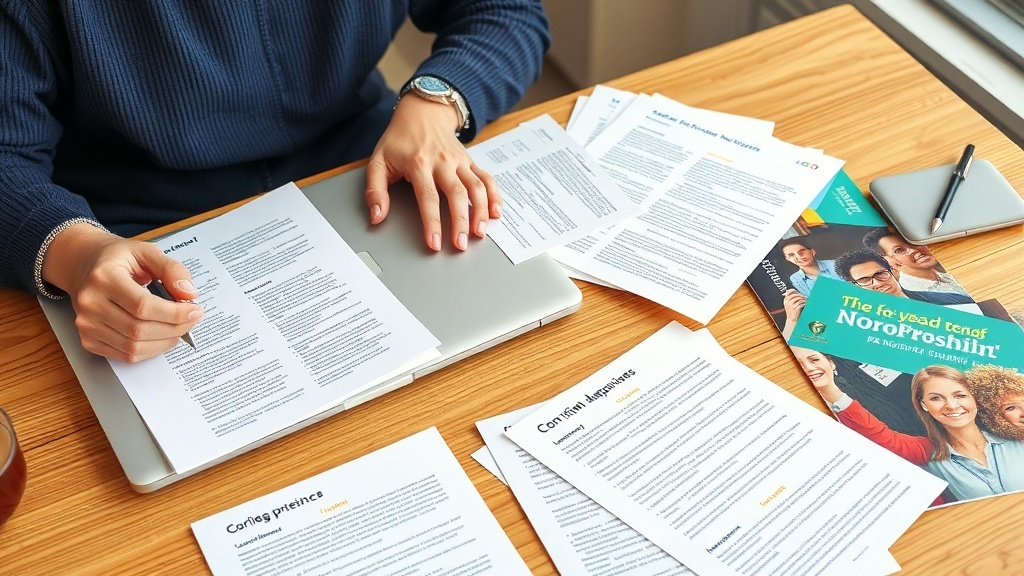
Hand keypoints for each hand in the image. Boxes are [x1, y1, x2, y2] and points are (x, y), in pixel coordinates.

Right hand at [41, 224, 203, 362]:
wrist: (83, 264)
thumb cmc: (117, 258)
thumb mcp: (146, 251)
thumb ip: (171, 270)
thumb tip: (189, 293)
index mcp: (104, 277)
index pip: (143, 306)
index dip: (174, 313)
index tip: (195, 310)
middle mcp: (90, 303)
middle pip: (139, 329)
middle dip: (174, 329)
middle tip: (191, 320)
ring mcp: (86, 325)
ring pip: (134, 347)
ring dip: (164, 342)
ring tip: (179, 328)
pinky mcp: (88, 340)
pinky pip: (125, 355)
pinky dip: (150, 350)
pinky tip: (161, 337)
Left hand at [365, 94, 499, 250]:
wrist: (422, 112)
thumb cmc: (398, 140)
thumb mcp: (378, 161)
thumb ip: (375, 190)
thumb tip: (377, 217)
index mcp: (419, 163)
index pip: (428, 197)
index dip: (432, 223)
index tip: (435, 243)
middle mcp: (442, 162)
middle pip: (456, 194)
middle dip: (460, 222)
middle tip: (461, 245)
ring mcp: (459, 161)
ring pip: (476, 187)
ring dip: (481, 211)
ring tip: (479, 233)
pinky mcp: (470, 161)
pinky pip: (486, 178)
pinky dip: (494, 196)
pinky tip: (496, 213)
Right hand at [782, 289, 806, 320]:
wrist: (791, 319)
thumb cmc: (791, 312)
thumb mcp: (788, 305)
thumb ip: (790, 299)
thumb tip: (794, 293)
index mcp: (785, 301)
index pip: (788, 293)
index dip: (793, 291)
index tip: (797, 291)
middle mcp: (787, 302)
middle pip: (794, 294)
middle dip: (800, 295)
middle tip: (803, 296)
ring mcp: (791, 305)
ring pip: (798, 298)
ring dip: (802, 298)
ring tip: (805, 299)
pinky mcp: (795, 307)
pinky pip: (800, 302)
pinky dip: (803, 302)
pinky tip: (805, 303)